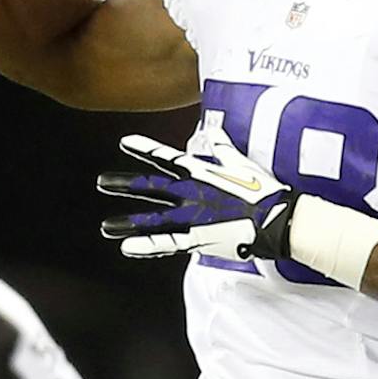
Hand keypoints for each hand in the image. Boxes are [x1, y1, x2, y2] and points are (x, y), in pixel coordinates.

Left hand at [97, 127, 298, 262]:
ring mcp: (190, 217)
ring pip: (151, 219)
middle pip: (149, 188)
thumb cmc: (261, 191)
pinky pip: (166, 243)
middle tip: (103, 182)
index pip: (165, 157)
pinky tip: (127, 248)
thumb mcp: (241, 163)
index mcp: (198, 173)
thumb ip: (223, 147)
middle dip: (124, 185)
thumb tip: (214, 130)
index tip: (125, 142)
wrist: (274, 219)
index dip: (145, 149)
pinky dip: (146, 246)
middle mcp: (188, 193)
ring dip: (128, 222)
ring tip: (108, 226)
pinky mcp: (197, 239)